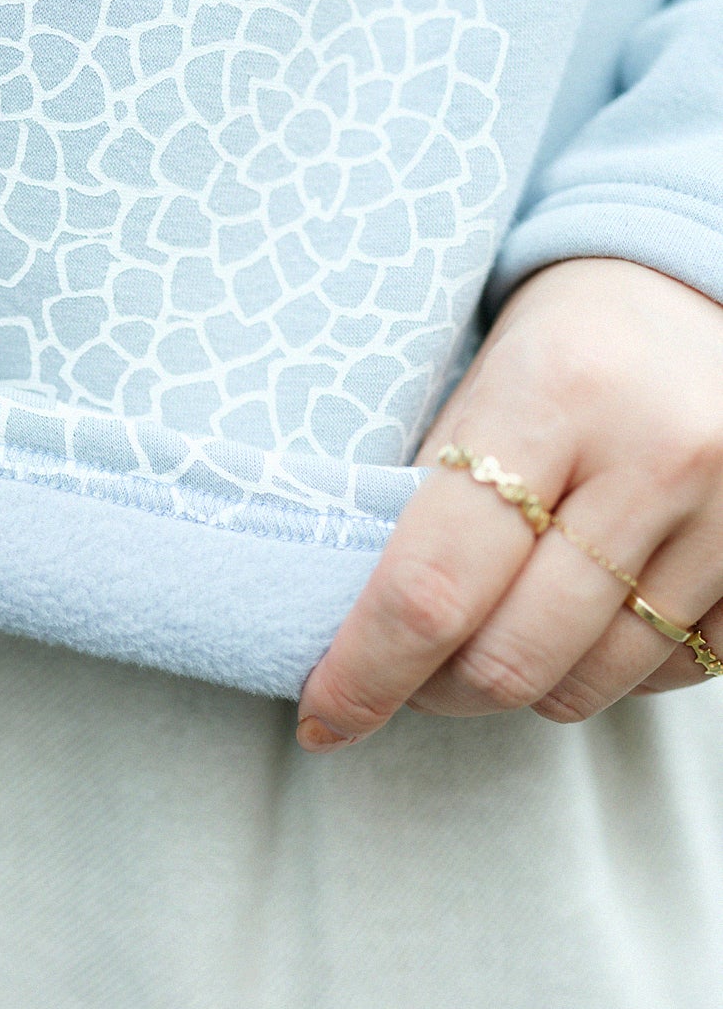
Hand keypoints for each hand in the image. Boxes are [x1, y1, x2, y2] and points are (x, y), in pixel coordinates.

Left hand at [297, 256, 722, 749]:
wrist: (696, 290)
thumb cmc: (560, 353)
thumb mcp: (476, 396)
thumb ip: (422, 516)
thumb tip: (352, 654)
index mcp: (555, 393)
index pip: (432, 586)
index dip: (365, 673)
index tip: (322, 718)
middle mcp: (660, 453)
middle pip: (512, 657)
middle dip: (438, 690)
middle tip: (411, 673)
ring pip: (591, 683)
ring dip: (525, 684)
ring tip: (502, 632)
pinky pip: (675, 675)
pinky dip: (616, 671)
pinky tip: (592, 617)